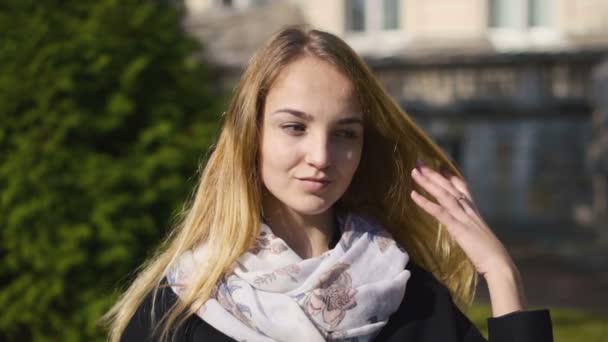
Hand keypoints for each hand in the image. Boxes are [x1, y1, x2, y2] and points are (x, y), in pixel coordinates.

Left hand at [409, 161, 526, 315]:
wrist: (500, 266)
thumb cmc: (491, 257)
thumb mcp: (479, 238)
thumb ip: (471, 231)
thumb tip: (466, 231)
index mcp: (475, 213)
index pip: (463, 189)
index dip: (451, 177)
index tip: (441, 166)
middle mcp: (469, 211)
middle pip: (450, 187)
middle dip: (434, 174)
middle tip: (420, 162)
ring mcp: (464, 218)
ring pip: (444, 195)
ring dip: (428, 182)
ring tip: (415, 172)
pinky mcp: (458, 228)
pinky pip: (440, 212)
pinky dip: (426, 202)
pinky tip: (413, 195)